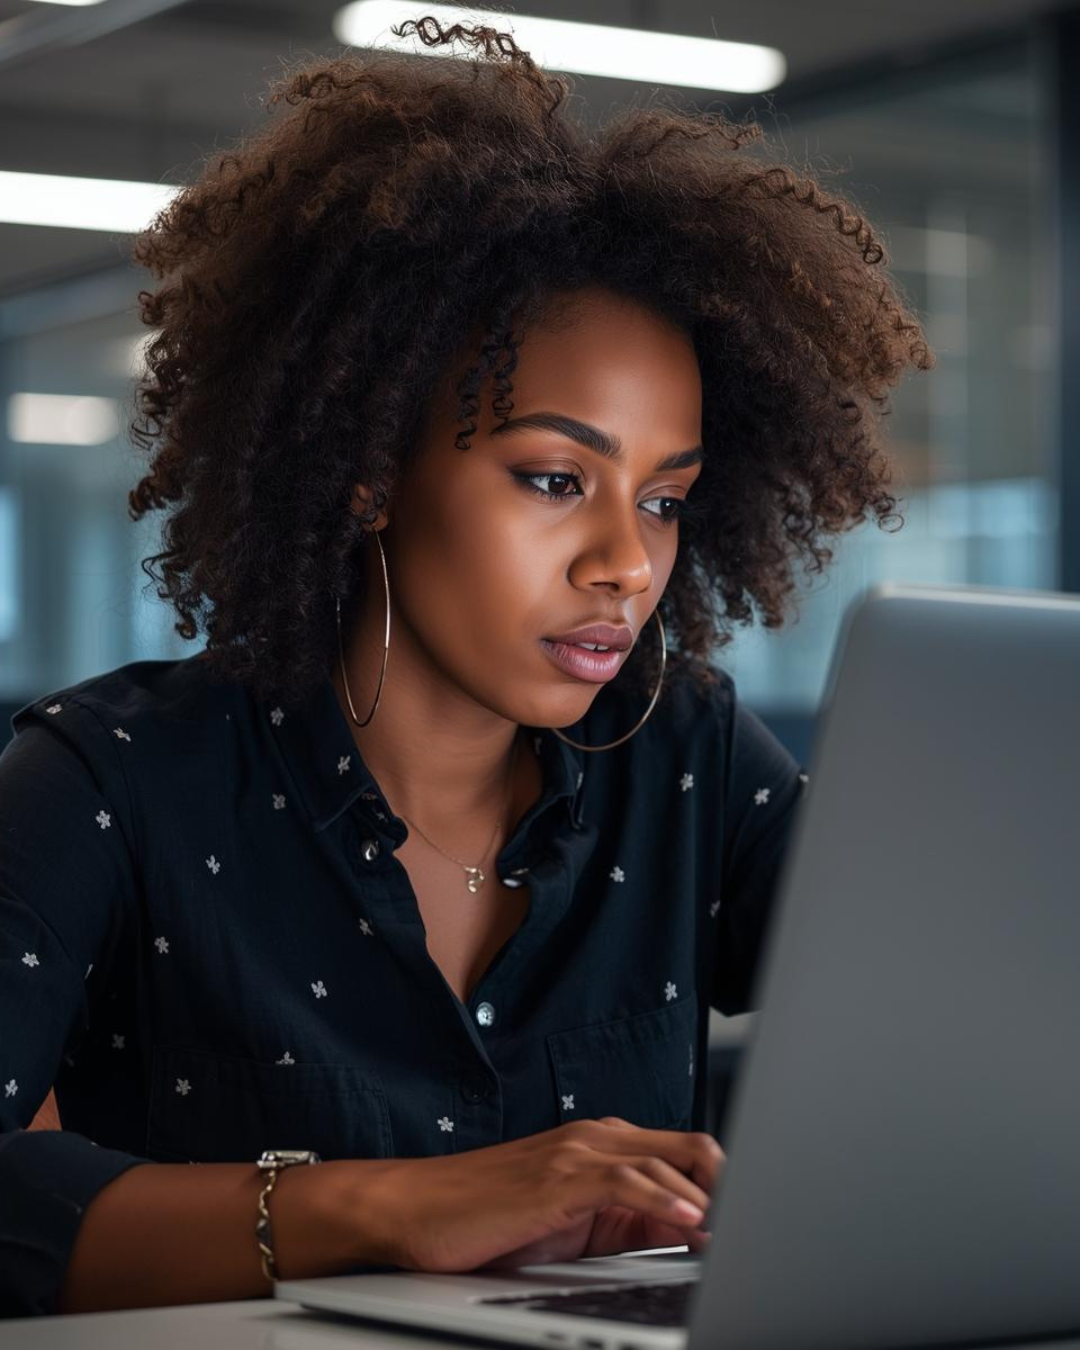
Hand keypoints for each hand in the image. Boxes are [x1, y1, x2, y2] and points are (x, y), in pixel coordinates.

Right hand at [349, 1116, 723, 1273]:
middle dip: (733, 1189)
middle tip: (759, 1230)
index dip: (728, 1189)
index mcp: (604, 1146)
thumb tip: (686, 1236)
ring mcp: (578, 1151)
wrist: (417, 1209)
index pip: (688, 1153)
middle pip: (693, 1148)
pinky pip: (627, 1181)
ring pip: (667, 1162)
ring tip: (738, 1235)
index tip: (753, 1224)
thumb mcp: (571, 1223)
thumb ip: (625, 1221)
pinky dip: (665, 1200)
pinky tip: (689, 1222)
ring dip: (710, 1200)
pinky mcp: (559, 1176)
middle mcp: (597, 1138)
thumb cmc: (487, 1218)